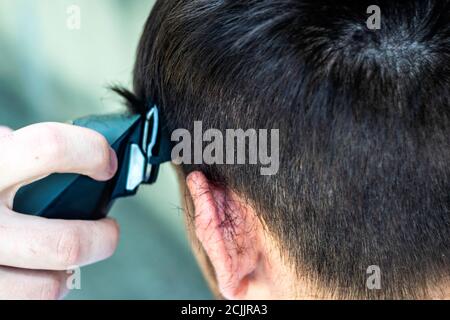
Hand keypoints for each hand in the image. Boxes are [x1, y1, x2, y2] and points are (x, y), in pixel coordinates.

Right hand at [0, 123, 119, 299]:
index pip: (49, 147)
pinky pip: (26, 301)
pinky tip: (35, 274)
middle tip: (107, 230)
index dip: (90, 151)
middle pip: (65, 243)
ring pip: (47, 287)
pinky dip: (42, 289)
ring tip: (64, 258)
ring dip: (68, 273)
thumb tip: (84, 157)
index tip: (106, 163)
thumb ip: (18, 152)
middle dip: (102, 238)